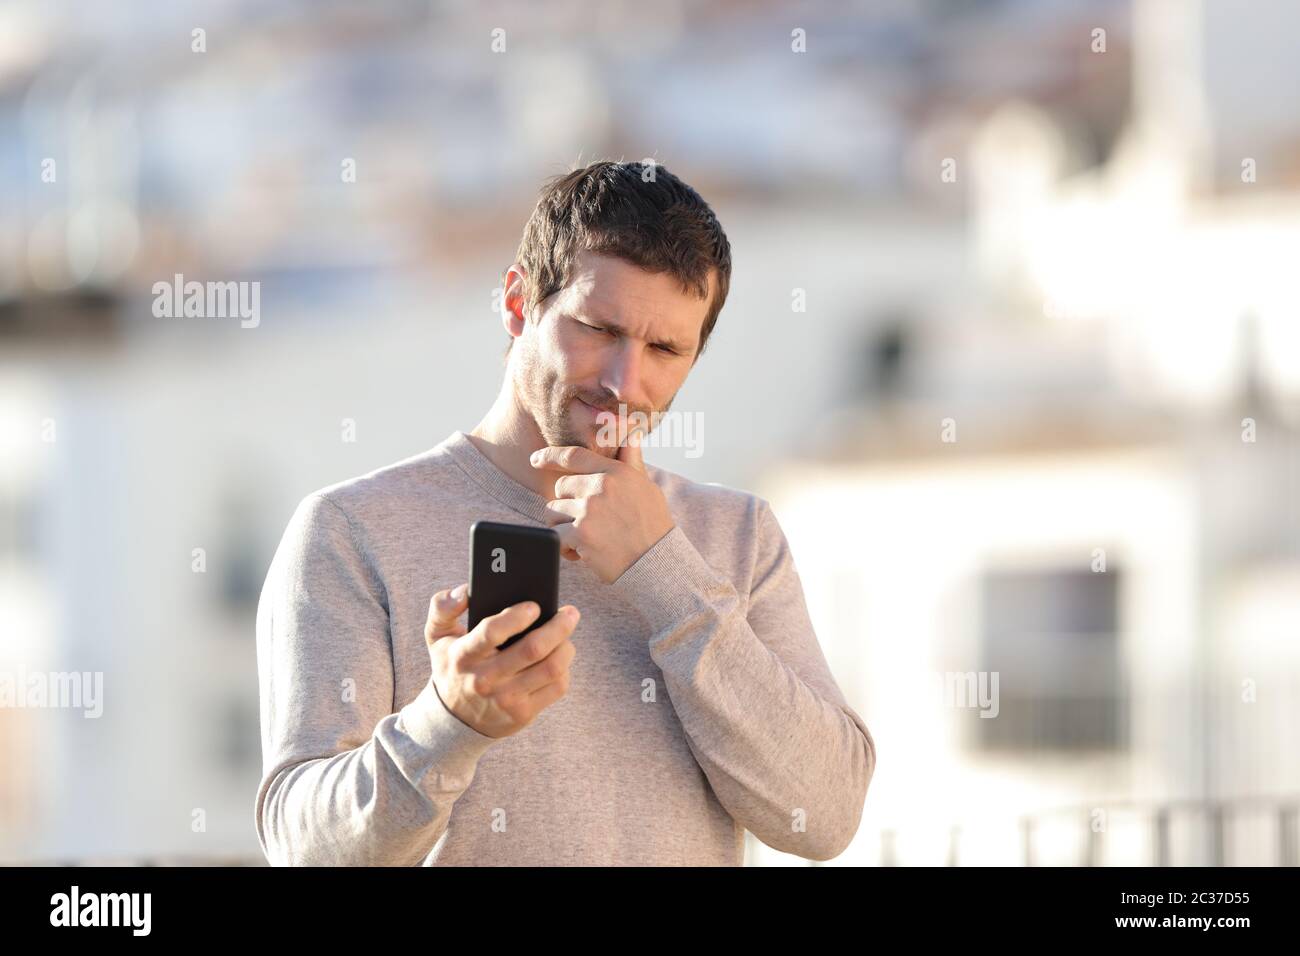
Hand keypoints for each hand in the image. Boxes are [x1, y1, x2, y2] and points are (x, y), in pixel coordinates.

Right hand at [423, 583, 579, 738]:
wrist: (454, 721)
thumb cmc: (452, 667)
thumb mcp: (437, 637)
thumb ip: (442, 608)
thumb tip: (464, 590)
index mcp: (464, 655)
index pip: (492, 632)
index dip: (517, 617)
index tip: (534, 606)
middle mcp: (485, 679)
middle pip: (533, 649)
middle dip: (559, 626)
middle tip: (570, 612)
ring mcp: (506, 699)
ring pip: (551, 668)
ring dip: (566, 646)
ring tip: (566, 634)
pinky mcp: (523, 714)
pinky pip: (557, 687)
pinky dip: (565, 669)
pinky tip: (560, 658)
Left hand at [530, 428, 675, 583]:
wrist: (657, 561)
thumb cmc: (653, 525)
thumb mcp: (647, 487)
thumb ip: (631, 461)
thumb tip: (631, 434)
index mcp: (616, 472)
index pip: (574, 456)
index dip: (550, 456)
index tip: (535, 459)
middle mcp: (601, 487)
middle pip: (560, 487)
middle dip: (567, 504)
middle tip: (587, 521)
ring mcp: (589, 510)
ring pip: (553, 512)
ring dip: (563, 526)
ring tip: (586, 537)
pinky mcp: (581, 535)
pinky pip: (555, 536)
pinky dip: (565, 548)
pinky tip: (584, 553)